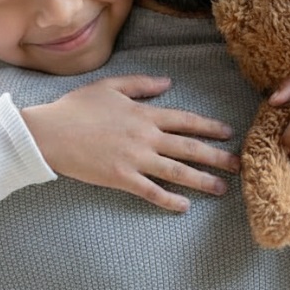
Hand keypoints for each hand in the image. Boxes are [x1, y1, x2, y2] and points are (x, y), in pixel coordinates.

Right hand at [20, 75, 239, 212]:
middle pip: (189, 148)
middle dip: (217, 156)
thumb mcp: (111, 86)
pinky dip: (170, 200)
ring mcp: (135, 159)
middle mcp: (145, 137)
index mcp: (144, 114)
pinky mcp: (122, 178)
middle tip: (239, 165)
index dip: (209, 127)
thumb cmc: (76, 108)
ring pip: (177, 172)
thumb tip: (168, 83)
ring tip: (222, 188)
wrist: (50, 133)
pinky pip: (151, 192)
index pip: (185, 120)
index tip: (229, 133)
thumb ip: (142, 85)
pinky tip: (185, 206)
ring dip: (202, 180)